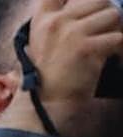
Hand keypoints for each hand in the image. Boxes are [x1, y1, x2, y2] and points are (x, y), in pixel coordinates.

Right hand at [21, 0, 122, 136]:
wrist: (48, 103)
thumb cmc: (50, 76)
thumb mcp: (43, 43)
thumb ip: (61, 21)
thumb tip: (95, 8)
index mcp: (44, 20)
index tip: (85, 9)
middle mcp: (57, 22)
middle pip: (99, 0)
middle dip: (107, 15)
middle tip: (105, 32)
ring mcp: (72, 34)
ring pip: (113, 16)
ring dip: (116, 31)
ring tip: (109, 47)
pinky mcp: (87, 48)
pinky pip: (118, 38)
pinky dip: (120, 50)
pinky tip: (113, 60)